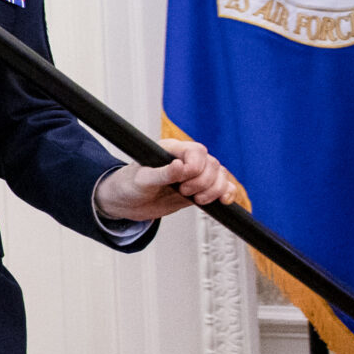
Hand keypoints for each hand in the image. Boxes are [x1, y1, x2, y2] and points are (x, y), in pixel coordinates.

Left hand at [93, 137, 238, 221]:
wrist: (126, 204)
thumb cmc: (128, 186)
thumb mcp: (142, 180)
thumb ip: (162, 174)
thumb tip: (181, 166)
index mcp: (170, 150)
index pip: (197, 151)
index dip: (195, 166)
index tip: (183, 181)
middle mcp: (185, 160)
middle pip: (212, 164)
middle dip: (203, 182)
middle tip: (183, 192)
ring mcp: (194, 175)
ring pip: (220, 175)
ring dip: (215, 189)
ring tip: (196, 200)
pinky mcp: (200, 189)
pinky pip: (223, 188)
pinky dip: (227, 193)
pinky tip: (223, 201)